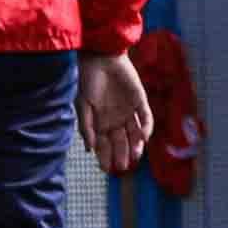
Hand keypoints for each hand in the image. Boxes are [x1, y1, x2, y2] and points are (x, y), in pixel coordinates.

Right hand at [80, 52, 152, 172]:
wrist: (100, 58)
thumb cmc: (87, 80)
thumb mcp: (82, 105)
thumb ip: (86, 127)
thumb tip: (89, 149)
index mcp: (100, 121)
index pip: (104, 143)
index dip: (105, 156)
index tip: (106, 169)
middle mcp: (115, 118)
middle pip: (120, 141)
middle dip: (121, 154)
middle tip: (121, 167)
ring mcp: (128, 111)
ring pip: (134, 133)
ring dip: (135, 145)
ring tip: (134, 157)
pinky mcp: (140, 101)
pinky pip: (145, 118)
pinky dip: (145, 128)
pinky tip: (143, 138)